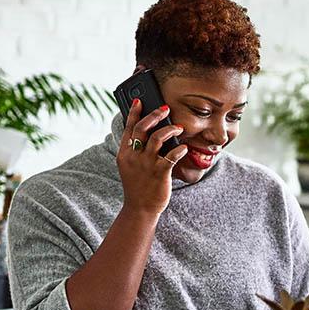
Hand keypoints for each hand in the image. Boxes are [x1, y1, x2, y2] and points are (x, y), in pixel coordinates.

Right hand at [117, 99, 187, 215]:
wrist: (140, 209)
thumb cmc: (138, 187)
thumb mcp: (130, 167)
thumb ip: (136, 151)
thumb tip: (150, 135)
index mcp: (124, 153)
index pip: (128, 128)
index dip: (134, 113)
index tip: (139, 100)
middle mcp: (133, 156)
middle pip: (142, 128)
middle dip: (154, 115)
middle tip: (165, 109)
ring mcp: (146, 164)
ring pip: (157, 138)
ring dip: (170, 129)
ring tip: (178, 128)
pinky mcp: (159, 173)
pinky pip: (171, 156)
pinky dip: (179, 149)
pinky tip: (183, 147)